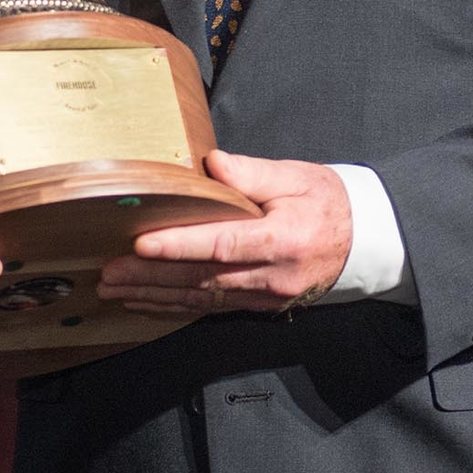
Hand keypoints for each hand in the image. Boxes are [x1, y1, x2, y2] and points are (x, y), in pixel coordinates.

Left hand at [97, 151, 351, 315]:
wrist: (363, 242)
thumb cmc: (327, 201)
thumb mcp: (297, 177)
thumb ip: (253, 173)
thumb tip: (212, 164)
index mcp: (281, 238)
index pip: (223, 244)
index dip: (180, 246)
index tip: (142, 244)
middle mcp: (271, 275)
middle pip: (202, 278)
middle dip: (151, 277)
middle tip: (108, 273)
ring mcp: (265, 295)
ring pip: (202, 299)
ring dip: (155, 296)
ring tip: (114, 290)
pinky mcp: (259, 304)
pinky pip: (212, 308)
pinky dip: (175, 307)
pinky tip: (146, 303)